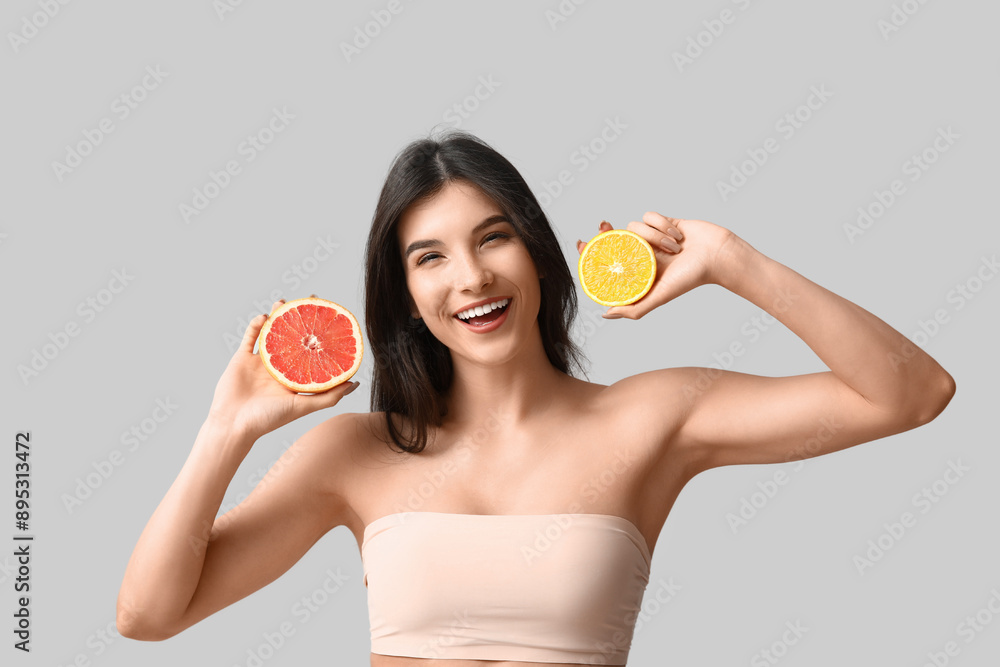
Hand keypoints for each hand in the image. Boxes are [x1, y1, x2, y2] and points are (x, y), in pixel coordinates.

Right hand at [207, 298, 360, 440]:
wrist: (233, 425)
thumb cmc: (269, 419)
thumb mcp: (303, 407)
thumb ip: (329, 396)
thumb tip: (355, 383)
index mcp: (294, 377)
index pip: (312, 351)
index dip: (320, 335)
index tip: (330, 317)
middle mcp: (279, 368)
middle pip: (293, 337)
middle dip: (301, 318)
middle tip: (311, 300)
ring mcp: (260, 362)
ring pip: (271, 332)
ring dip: (277, 315)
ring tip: (284, 302)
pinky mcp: (242, 359)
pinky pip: (250, 337)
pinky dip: (256, 325)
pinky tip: (265, 316)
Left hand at [576, 213, 746, 318]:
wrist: (717, 256)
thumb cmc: (690, 279)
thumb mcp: (659, 297)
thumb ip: (634, 309)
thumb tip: (605, 314)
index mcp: (638, 270)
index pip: (609, 260)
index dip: (592, 252)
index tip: (581, 244)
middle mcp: (642, 253)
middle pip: (615, 238)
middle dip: (606, 232)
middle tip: (603, 228)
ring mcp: (652, 237)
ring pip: (635, 226)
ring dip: (654, 236)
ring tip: (674, 249)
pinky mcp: (662, 222)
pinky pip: (649, 215)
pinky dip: (662, 225)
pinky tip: (677, 236)